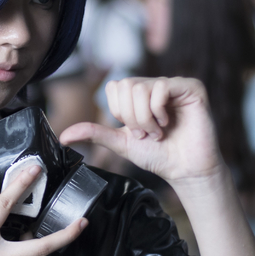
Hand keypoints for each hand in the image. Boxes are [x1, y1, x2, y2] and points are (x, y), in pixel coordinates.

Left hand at [58, 77, 223, 185]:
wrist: (184, 170)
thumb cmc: (158, 156)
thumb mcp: (121, 143)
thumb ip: (95, 134)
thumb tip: (63, 136)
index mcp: (139, 95)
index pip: (114, 87)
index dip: (119, 112)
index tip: (134, 131)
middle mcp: (155, 86)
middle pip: (125, 86)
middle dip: (131, 118)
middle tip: (147, 133)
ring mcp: (173, 85)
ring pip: (140, 88)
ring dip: (145, 118)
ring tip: (158, 131)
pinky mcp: (190, 88)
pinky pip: (161, 87)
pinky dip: (158, 111)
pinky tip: (169, 123)